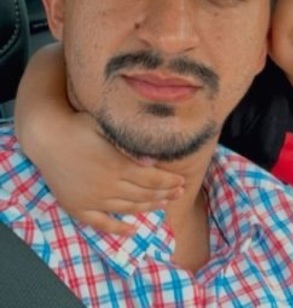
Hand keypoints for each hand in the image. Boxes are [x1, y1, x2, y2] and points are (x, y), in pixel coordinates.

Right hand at [39, 112, 184, 235]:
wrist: (46, 137)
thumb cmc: (79, 126)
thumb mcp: (107, 128)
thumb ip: (130, 145)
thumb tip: (152, 162)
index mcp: (118, 165)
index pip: (152, 179)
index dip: (169, 182)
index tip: (182, 182)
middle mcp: (108, 186)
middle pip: (144, 194)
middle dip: (165, 194)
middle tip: (179, 193)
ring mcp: (92, 199)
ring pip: (127, 208)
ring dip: (148, 208)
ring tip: (163, 205)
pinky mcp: (78, 207)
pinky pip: (101, 223)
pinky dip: (118, 228)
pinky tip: (132, 230)